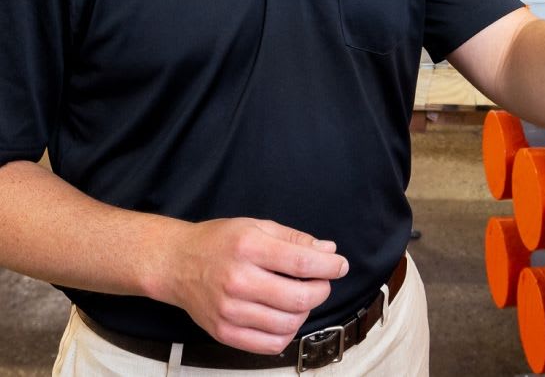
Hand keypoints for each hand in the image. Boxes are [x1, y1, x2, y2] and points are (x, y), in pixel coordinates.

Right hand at [157, 217, 348, 353]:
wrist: (176, 263)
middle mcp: (238, 280)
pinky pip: (269, 345)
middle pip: (298, 296)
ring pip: (287, 324)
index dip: (329, 265)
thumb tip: (328, 250)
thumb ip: (294, 239)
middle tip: (322, 282)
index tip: (340, 265)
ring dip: (305, 312)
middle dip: (321, 290)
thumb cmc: (219, 241)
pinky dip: (287, 334)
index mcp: (248, 248)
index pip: (301, 262)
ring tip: (302, 297)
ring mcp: (230, 311)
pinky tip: (286, 316)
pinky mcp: (223, 333)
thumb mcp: (256, 226)